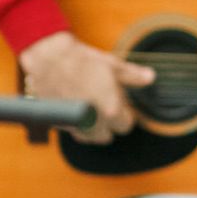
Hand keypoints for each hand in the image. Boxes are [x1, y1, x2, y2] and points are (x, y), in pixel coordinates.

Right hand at [18, 32, 155, 144]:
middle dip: (110, 122)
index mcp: (111, 110)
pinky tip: (79, 108)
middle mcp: (94, 123)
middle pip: (108, 134)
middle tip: (106, 103)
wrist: (46, 60)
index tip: (122, 102)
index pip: (126, 125)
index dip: (126, 113)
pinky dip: (79, 125)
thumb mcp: (111, 64)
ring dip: (95, 127)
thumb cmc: (81, 60)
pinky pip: (75, 132)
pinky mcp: (60, 123)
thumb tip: (150, 77)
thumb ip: (132, 75)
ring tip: (92, 106)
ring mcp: (75, 125)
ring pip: (91, 137)